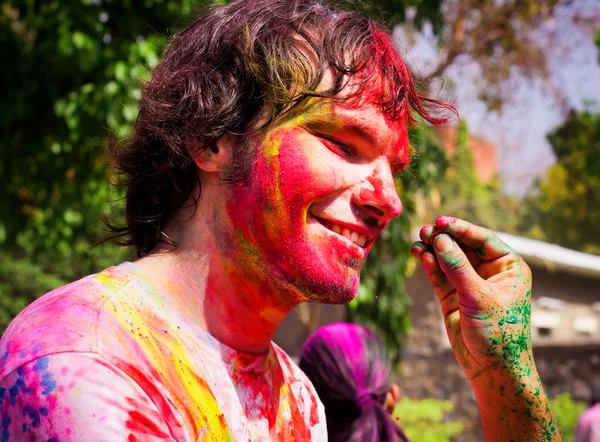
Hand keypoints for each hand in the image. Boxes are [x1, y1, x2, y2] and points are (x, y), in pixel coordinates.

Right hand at [410, 216, 532, 381]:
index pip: (483, 239)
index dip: (462, 229)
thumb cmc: (498, 333)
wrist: (492, 370)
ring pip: (448, 259)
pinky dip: (430, 264)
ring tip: (418, 241)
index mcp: (508, 267)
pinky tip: (420, 254)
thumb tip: (440, 240)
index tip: (441, 221)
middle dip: (444, 238)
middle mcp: (490, 272)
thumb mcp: (479, 297)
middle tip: (425, 230)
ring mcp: (469, 284)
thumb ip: (458, 267)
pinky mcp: (453, 297)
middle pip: (463, 246)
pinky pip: (440, 275)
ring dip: (434, 249)